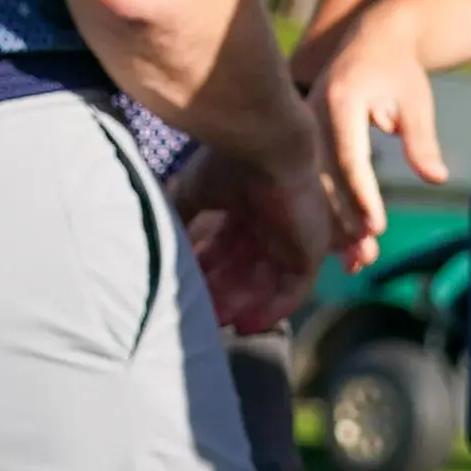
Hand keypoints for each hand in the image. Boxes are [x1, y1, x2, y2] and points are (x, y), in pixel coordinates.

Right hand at [171, 143, 329, 333]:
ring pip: (266, 282)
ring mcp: (293, 238)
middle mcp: (270, 224)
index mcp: (245, 208)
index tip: (187, 290)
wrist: (266, 146)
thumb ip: (181, 216)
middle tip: (201, 315)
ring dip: (244, 305)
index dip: (207, 270)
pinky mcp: (310, 250)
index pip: (226, 248)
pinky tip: (247, 324)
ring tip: (221, 324)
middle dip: (223, 293)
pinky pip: (293, 290)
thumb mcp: (193, 192)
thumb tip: (160, 238)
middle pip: (245, 269)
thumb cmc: (230, 163)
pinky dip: (272, 309)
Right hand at [309, 35, 445, 263]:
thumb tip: (437, 177)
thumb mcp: (416, 100)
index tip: (376, 227)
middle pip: (325, 179)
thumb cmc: (398, 70)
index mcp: (340, 102)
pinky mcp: (305, 142)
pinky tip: (343, 247)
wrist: (372, 40)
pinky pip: (314, 182)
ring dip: (335, 226)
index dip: (361, 195)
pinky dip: (329, 214)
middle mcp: (313, 117)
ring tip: (357, 263)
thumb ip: (422, 139)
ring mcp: (305, 130)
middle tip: (366, 258)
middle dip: (344, 222)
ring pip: (316, 187)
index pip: (349, 157)